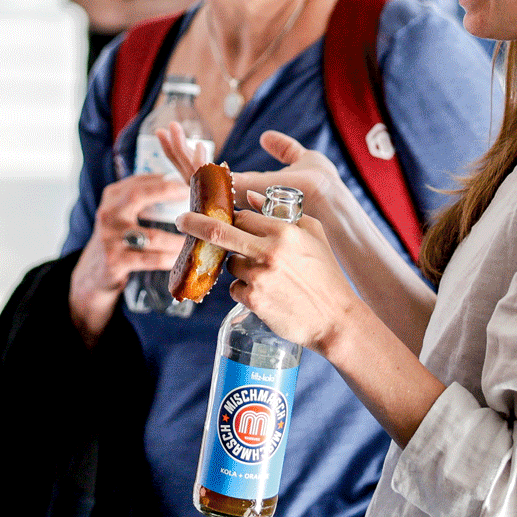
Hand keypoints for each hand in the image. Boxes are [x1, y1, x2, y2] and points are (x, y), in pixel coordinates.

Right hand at [69, 172, 186, 346]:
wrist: (94, 273)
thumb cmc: (120, 238)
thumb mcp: (123, 213)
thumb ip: (145, 198)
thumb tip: (184, 181)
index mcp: (112, 197)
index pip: (138, 181)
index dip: (165, 179)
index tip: (190, 179)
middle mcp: (108, 214)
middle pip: (137, 195)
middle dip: (167, 192)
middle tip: (192, 196)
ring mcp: (109, 239)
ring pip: (152, 236)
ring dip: (178, 239)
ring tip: (197, 239)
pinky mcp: (115, 262)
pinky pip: (151, 259)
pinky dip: (170, 259)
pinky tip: (182, 258)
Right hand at [160, 125, 352, 227]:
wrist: (331, 207)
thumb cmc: (320, 192)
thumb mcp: (301, 161)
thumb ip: (283, 149)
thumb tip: (266, 138)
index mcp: (244, 190)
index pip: (209, 173)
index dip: (192, 155)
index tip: (180, 136)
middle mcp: (235, 198)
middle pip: (197, 175)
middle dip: (179, 152)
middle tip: (165, 131)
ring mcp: (235, 203)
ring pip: (198, 177)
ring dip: (183, 154)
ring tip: (170, 132)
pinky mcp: (242, 202)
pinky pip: (213, 185)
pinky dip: (199, 164)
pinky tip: (194, 148)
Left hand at [176, 203, 364, 353]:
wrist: (335, 319)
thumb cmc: (327, 274)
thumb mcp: (314, 233)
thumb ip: (283, 212)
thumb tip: (250, 197)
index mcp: (284, 231)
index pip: (242, 215)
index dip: (231, 217)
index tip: (219, 217)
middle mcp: (268, 252)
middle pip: (218, 232)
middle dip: (194, 223)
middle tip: (181, 220)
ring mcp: (258, 277)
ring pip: (229, 264)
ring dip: (236, 266)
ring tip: (263, 274)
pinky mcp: (253, 300)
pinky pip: (235, 288)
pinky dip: (244, 289)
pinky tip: (265, 293)